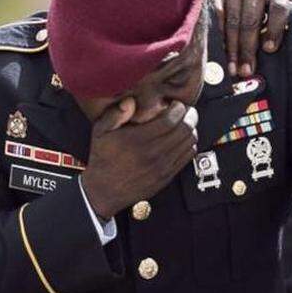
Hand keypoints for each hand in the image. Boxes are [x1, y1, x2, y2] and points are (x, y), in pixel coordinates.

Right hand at [80, 99, 197, 217]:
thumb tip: (130, 102)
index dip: (178, 109)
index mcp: (137, 140)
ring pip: (189, 143)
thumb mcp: (100, 132)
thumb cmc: (103, 158)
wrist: (104, 190)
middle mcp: (152, 154)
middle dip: (189, 116)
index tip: (176, 103)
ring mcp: (161, 167)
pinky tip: (183, 139)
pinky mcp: (166, 176)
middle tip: (186, 110)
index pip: (169, 121)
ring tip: (186, 122)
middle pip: (184, 130)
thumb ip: (115, 114)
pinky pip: (187, 157)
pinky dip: (190, 144)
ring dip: (191, 129)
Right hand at [208, 0, 291, 78]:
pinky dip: (217, 36)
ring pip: (232, 21)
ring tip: (234, 69)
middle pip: (251, 18)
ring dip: (232, 48)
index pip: (278, 7)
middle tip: (247, 70)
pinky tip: (220, 53)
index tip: (270, 50)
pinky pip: (215, 16)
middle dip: (249, 48)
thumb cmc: (277, 13)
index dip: (275, 30)